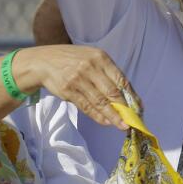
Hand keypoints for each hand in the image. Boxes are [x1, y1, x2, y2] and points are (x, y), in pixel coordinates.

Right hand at [16, 45, 134, 129]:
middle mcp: (90, 67)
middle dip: (124, 109)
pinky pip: (86, 106)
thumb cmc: (72, 60)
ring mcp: (79, 79)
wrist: (43, 61)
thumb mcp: (91, 58)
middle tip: (132, 121)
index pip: (121, 79)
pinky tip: (106, 122)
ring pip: (100, 102)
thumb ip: (106, 73)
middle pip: (112, 92)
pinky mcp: (68, 90)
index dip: (131, 95)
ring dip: (112, 116)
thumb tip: (125, 95)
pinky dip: (98, 116)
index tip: (139, 107)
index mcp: (100, 57)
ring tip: (122, 126)